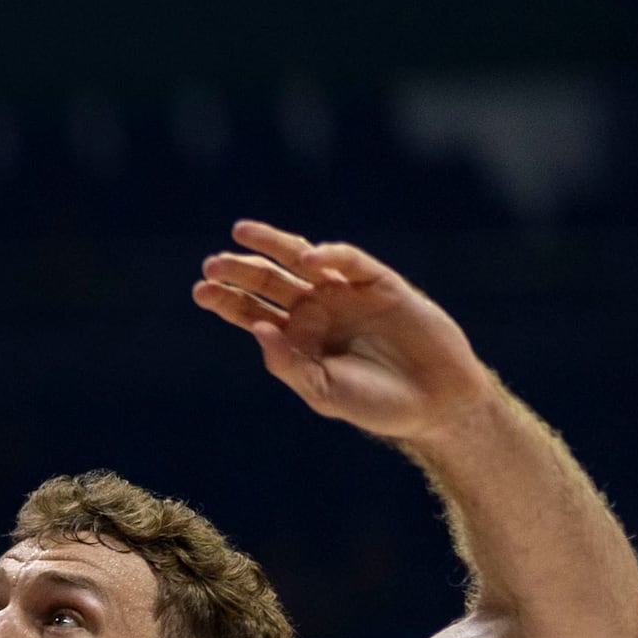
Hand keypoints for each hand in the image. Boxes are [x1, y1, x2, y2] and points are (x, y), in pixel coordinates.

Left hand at [192, 220, 496, 441]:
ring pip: (300, 259)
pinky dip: (329, 254)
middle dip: (239, 270)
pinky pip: (349, 261)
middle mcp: (314, 309)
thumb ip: (289, 364)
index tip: (201, 291)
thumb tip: (257, 331)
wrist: (436, 403)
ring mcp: (345, 293)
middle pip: (267, 281)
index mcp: (294, 336)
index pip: (250, 311)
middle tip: (212, 264)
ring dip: (272, 245)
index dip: (225, 300)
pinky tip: (308, 258)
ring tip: (241, 233)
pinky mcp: (379, 283)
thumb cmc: (376, 403)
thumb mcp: (323, 391)